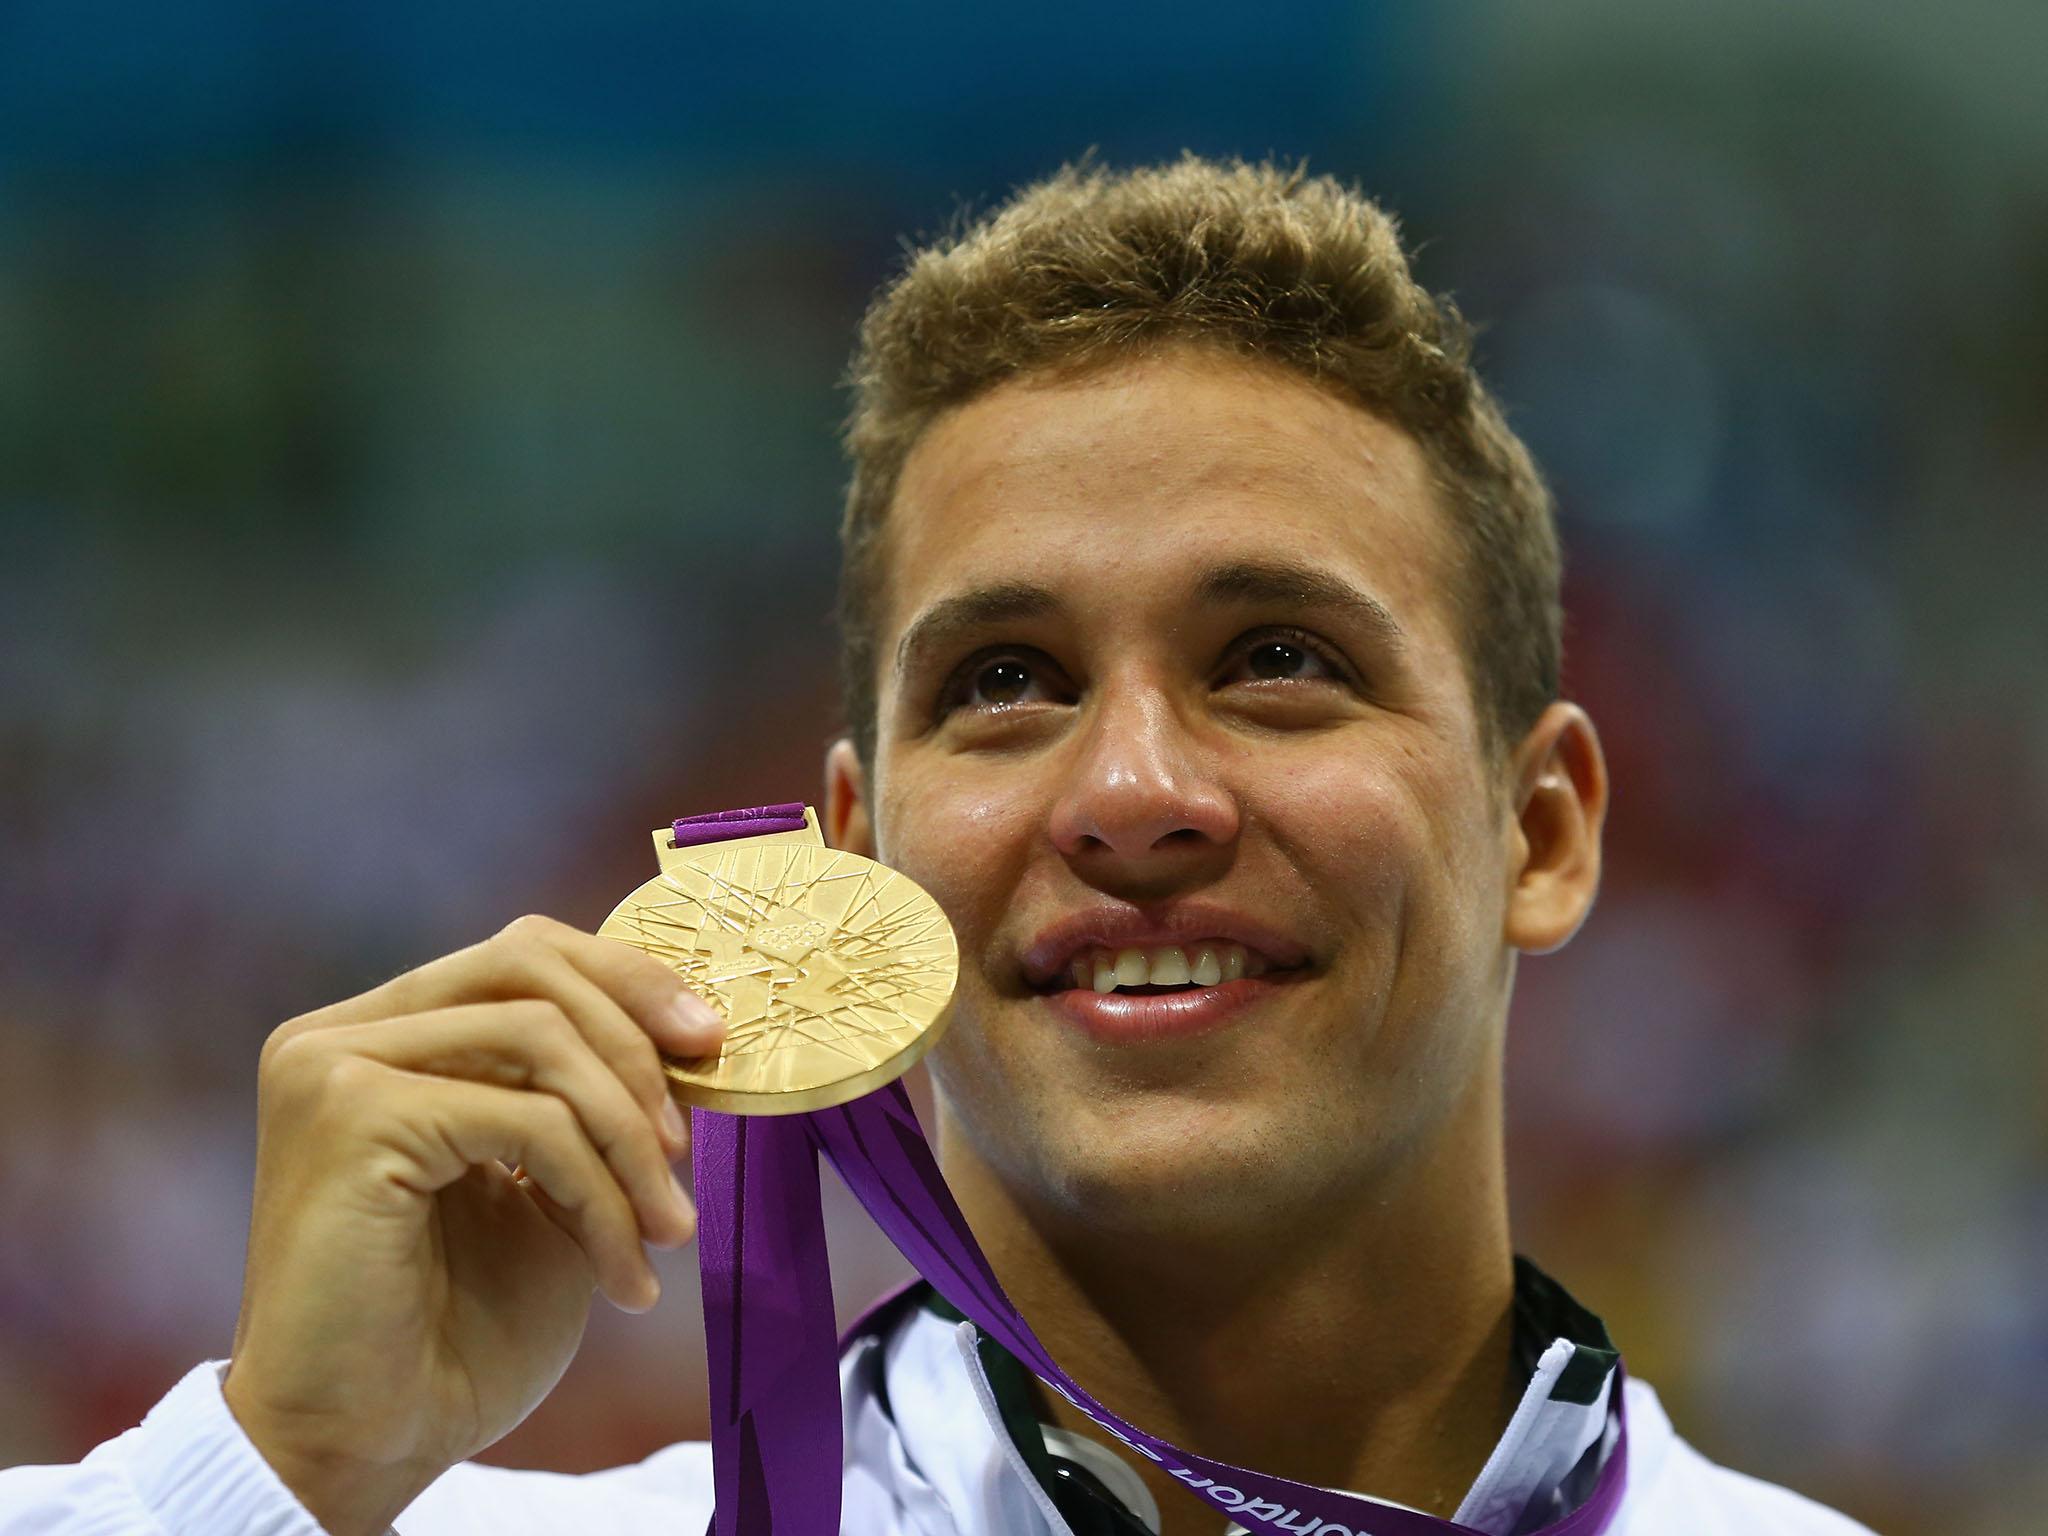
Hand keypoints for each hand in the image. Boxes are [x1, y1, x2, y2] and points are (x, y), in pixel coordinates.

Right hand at [219, 913, 722, 1535]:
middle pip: (529, 963)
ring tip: (668, 1230)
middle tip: (693, 1139)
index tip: (711, 1042)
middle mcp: (339, 1035)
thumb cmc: (455, 1332)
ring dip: (628, 1139)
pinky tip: (623, 1271)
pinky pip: (526, 1120)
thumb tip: (692, 1028)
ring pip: (540, 1038)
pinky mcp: (350, 1117)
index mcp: (380, 1037)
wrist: (369, 1447)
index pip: (523, 956)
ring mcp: (333, 1068)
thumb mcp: (549, 1185)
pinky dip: (598, 1191)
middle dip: (637, 1039)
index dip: (629, 981)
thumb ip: (589, 1097)